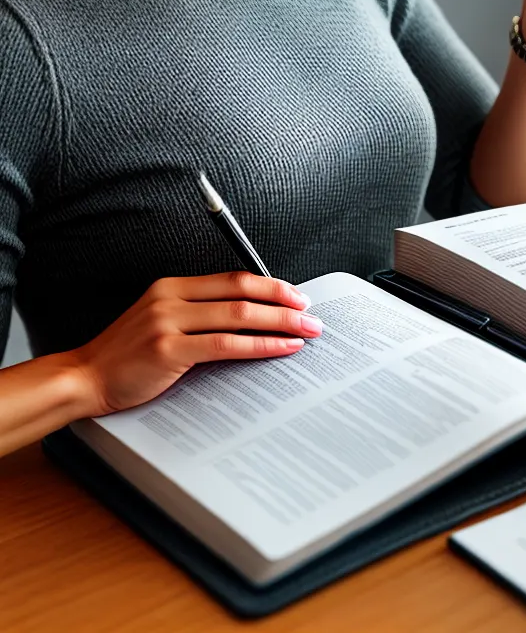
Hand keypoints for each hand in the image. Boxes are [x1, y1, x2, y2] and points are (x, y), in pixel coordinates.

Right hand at [67, 272, 322, 414]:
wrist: (84, 379)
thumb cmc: (127, 356)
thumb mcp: (162, 322)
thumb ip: (200, 315)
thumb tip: (252, 317)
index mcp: (172, 285)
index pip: (234, 278)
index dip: (271, 285)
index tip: (296, 296)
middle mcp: (171, 297)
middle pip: (241, 292)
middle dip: (284, 301)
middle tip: (311, 312)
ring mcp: (168, 322)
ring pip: (239, 316)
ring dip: (280, 322)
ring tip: (306, 330)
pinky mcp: (168, 349)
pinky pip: (227, 345)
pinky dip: (261, 345)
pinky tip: (282, 347)